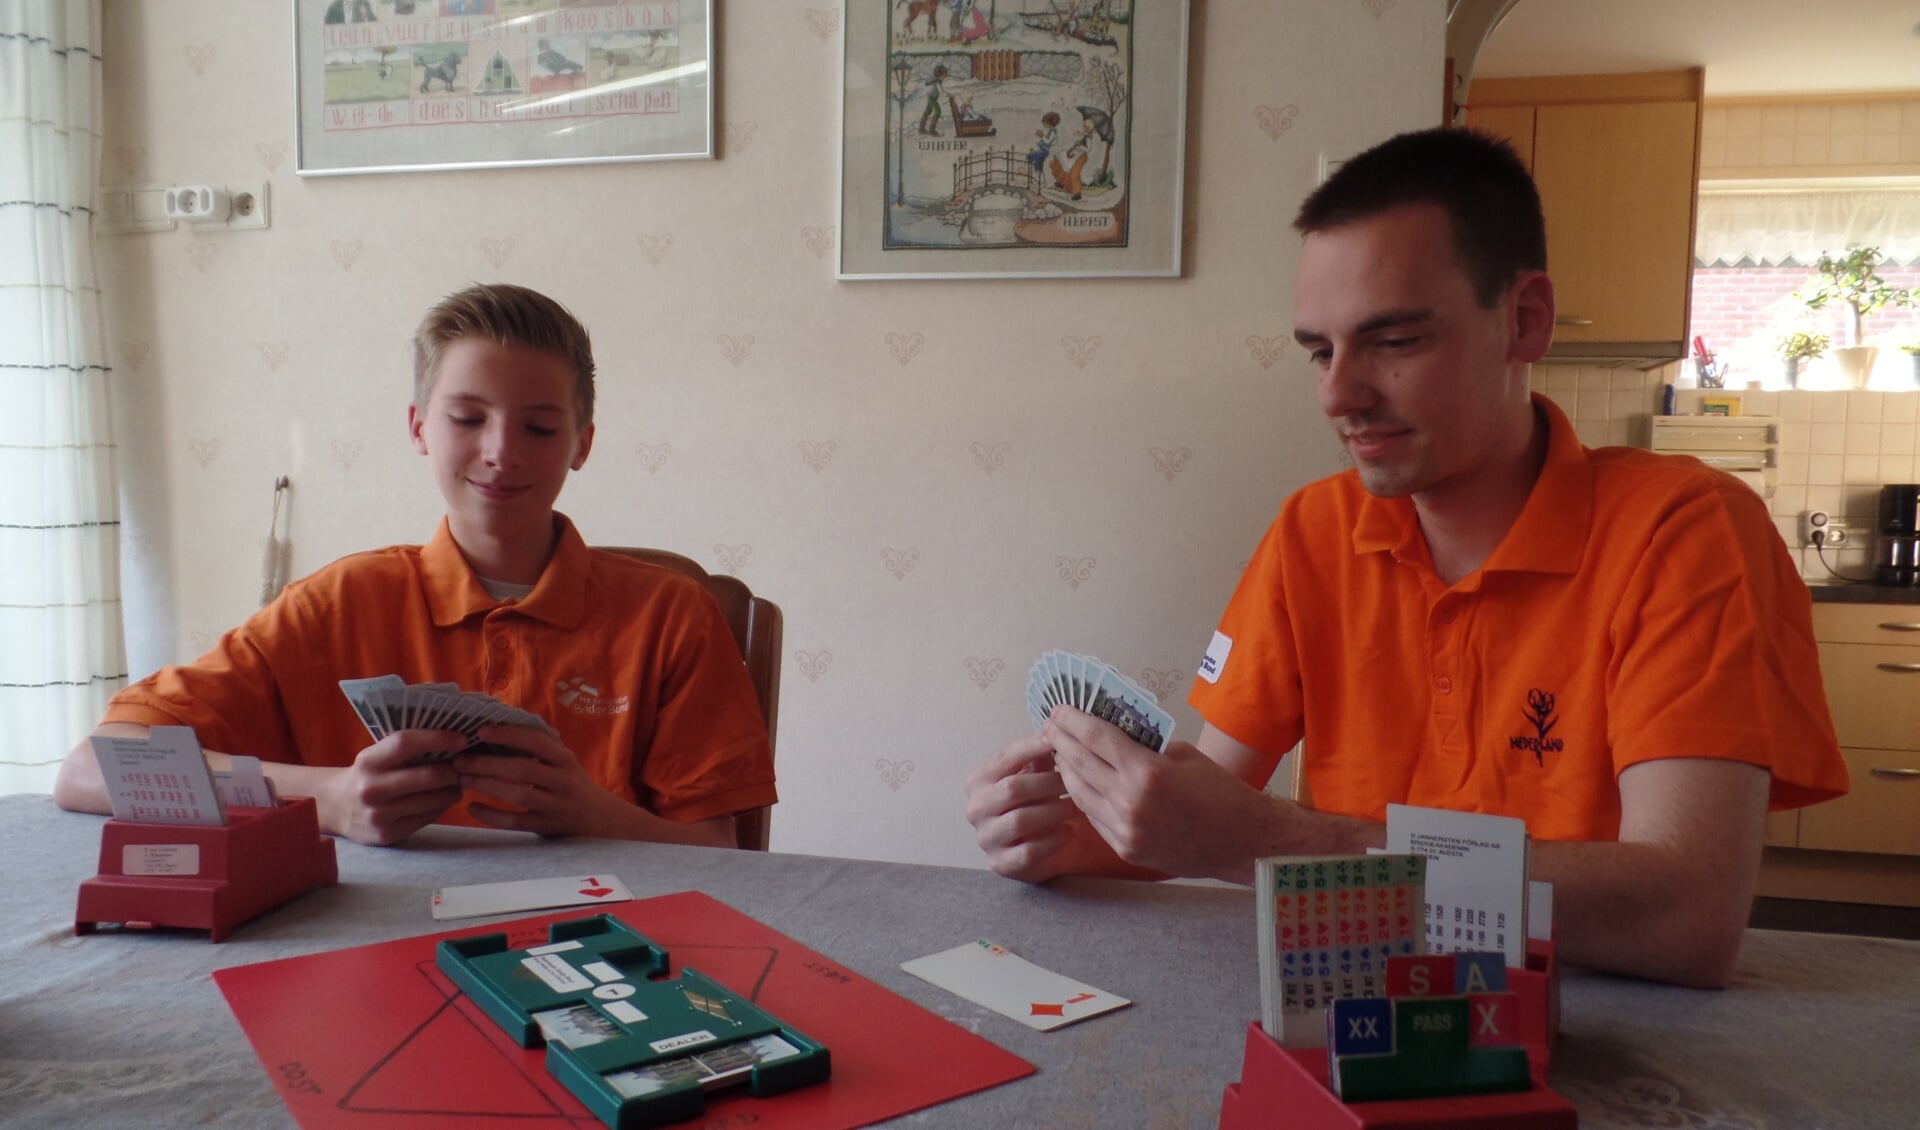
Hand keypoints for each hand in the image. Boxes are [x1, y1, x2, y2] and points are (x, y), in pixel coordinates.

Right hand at [319, 730, 467, 845]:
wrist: (336, 807)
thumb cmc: (367, 774)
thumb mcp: (376, 756)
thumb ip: (406, 749)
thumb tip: (453, 742)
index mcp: (368, 761)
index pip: (406, 743)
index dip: (438, 739)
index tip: (462, 740)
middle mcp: (371, 788)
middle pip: (428, 776)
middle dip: (454, 770)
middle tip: (466, 766)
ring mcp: (379, 815)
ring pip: (432, 800)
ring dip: (453, 790)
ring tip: (458, 782)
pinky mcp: (387, 834)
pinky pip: (427, 818)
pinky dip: (441, 806)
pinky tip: (443, 799)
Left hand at [452, 724, 631, 838]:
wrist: (598, 819)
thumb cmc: (570, 783)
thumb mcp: (562, 762)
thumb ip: (538, 748)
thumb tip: (495, 727)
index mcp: (565, 759)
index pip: (536, 741)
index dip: (508, 735)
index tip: (481, 730)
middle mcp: (563, 781)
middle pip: (522, 769)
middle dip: (487, 764)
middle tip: (459, 760)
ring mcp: (556, 806)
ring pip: (518, 795)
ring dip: (486, 786)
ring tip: (462, 779)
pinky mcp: (547, 827)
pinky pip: (516, 822)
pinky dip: (491, 815)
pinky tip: (472, 807)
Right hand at [964, 732, 1082, 882]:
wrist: (1029, 847)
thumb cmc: (1031, 802)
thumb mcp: (1032, 774)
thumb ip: (1039, 755)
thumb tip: (1055, 730)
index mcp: (978, 780)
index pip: (1007, 757)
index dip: (1035, 747)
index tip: (1061, 741)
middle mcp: (975, 808)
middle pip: (1013, 789)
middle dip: (1049, 783)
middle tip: (1075, 780)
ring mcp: (985, 838)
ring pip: (1021, 820)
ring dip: (1053, 811)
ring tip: (1075, 806)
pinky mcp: (1000, 864)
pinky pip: (1029, 851)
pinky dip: (1052, 839)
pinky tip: (1068, 831)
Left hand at [1047, 706, 1281, 882]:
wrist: (1242, 841)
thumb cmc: (1220, 791)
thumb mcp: (1182, 755)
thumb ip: (1143, 747)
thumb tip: (1109, 738)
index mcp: (1147, 772)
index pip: (1096, 738)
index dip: (1072, 721)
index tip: (1058, 710)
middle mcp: (1130, 802)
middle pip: (1080, 764)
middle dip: (1060, 742)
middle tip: (1049, 726)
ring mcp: (1125, 829)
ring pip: (1079, 793)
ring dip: (1066, 770)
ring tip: (1059, 752)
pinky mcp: (1125, 848)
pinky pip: (1094, 816)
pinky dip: (1083, 796)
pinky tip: (1079, 782)